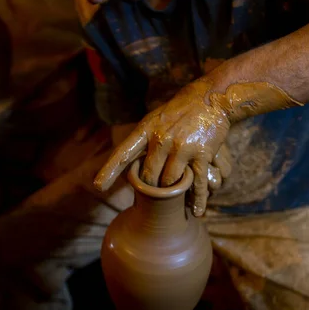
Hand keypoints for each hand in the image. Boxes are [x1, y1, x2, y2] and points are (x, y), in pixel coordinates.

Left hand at [94, 78, 299, 215]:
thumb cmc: (177, 113)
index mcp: (146, 130)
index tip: (99, 186)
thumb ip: (142, 141)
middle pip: (149, 176)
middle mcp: (161, 139)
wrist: (209, 98)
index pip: (123, 153)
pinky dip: (197, 200)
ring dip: (172, 192)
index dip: (110, 171)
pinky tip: (196, 212)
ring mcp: (182, 147)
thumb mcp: (154, 120)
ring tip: (174, 197)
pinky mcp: (201, 154)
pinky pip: (197, 184)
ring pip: (170, 182)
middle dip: (151, 188)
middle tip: (154, 192)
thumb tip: (127, 166)